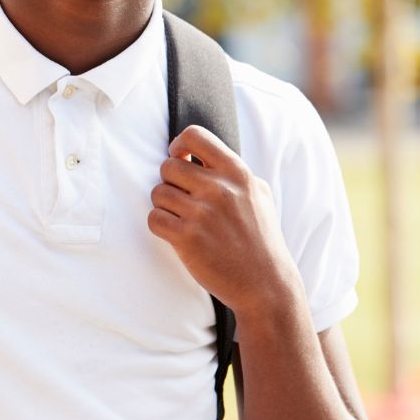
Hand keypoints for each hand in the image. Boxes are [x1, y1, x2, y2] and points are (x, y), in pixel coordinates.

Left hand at [147, 126, 299, 317]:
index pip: (194, 135)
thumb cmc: (260, 238)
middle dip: (170, 183)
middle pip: (167, 166)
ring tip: (183, 219)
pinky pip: (153, 218)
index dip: (179, 145)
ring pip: (157, 193)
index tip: (180, 159)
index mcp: (237, 173)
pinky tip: (176, 234)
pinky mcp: (187, 238)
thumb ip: (230, 171)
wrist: (266, 284)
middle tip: (183, 200)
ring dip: (164, 206)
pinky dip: (160, 226)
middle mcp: (219, 189)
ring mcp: (202, 213)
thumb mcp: (257, 194)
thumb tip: (196, 153)